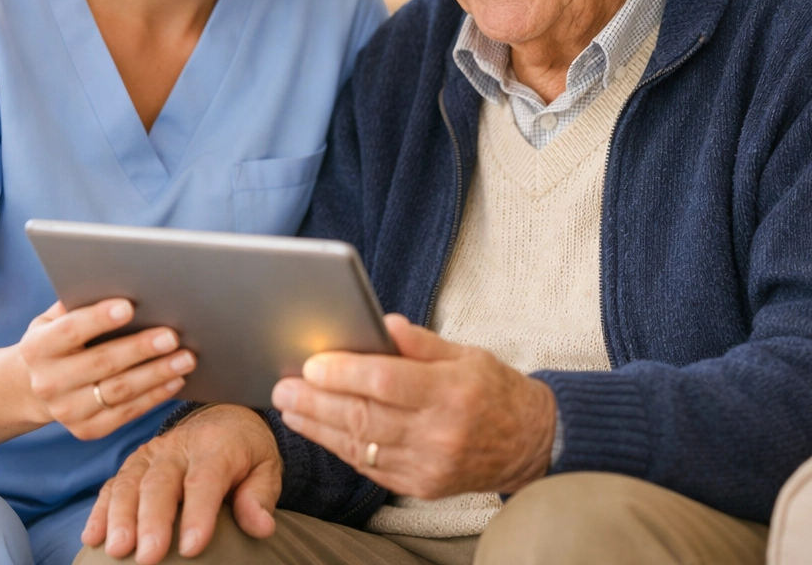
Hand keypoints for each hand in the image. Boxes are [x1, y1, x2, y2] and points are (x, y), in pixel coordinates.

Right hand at [19, 300, 195, 439]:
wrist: (34, 387)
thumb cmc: (58, 340)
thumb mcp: (55, 319)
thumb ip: (80, 302)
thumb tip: (122, 282)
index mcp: (37, 348)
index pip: (70, 331)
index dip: (99, 318)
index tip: (130, 306)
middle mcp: (48, 383)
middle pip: (102, 363)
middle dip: (141, 348)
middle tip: (173, 335)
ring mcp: (67, 411)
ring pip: (119, 391)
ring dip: (157, 374)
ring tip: (186, 358)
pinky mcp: (87, 430)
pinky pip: (127, 413)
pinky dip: (155, 396)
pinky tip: (176, 380)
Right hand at [81, 404, 281, 562]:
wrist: (226, 417)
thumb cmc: (247, 452)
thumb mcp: (266, 468)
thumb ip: (260, 497)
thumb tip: (262, 527)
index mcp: (218, 446)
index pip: (205, 480)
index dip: (198, 514)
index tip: (191, 548)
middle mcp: (181, 446)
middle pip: (162, 482)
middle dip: (152, 520)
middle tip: (148, 557)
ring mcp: (154, 452)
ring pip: (131, 481)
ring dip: (120, 516)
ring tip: (116, 549)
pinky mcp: (137, 461)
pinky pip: (115, 482)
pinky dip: (101, 508)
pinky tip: (92, 536)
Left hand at [271, 314, 555, 498]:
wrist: (529, 443)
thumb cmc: (493, 389)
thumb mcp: (466, 353)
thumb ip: (421, 342)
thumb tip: (381, 323)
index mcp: (451, 392)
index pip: (386, 381)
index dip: (344, 372)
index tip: (311, 363)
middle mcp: (438, 433)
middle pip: (364, 417)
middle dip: (316, 402)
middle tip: (282, 388)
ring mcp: (428, 466)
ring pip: (361, 446)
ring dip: (318, 427)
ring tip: (289, 409)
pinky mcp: (421, 487)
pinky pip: (371, 467)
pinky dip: (341, 447)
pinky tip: (319, 430)